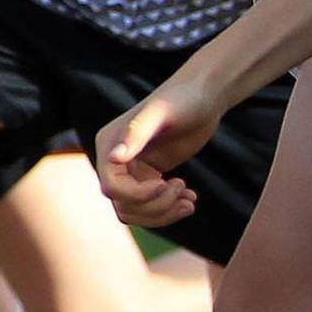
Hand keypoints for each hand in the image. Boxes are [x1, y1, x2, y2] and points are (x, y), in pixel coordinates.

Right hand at [94, 81, 224, 227]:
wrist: (202, 97)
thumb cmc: (182, 100)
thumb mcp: (160, 114)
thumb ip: (135, 134)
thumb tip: (113, 159)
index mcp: (109, 145)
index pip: (112, 188)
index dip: (139, 195)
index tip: (167, 183)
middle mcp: (115, 161)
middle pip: (124, 205)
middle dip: (155, 207)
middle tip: (183, 190)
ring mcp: (133, 170)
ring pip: (136, 211)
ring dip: (163, 214)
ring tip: (189, 201)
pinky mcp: (150, 175)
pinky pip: (152, 205)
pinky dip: (171, 209)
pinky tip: (191, 197)